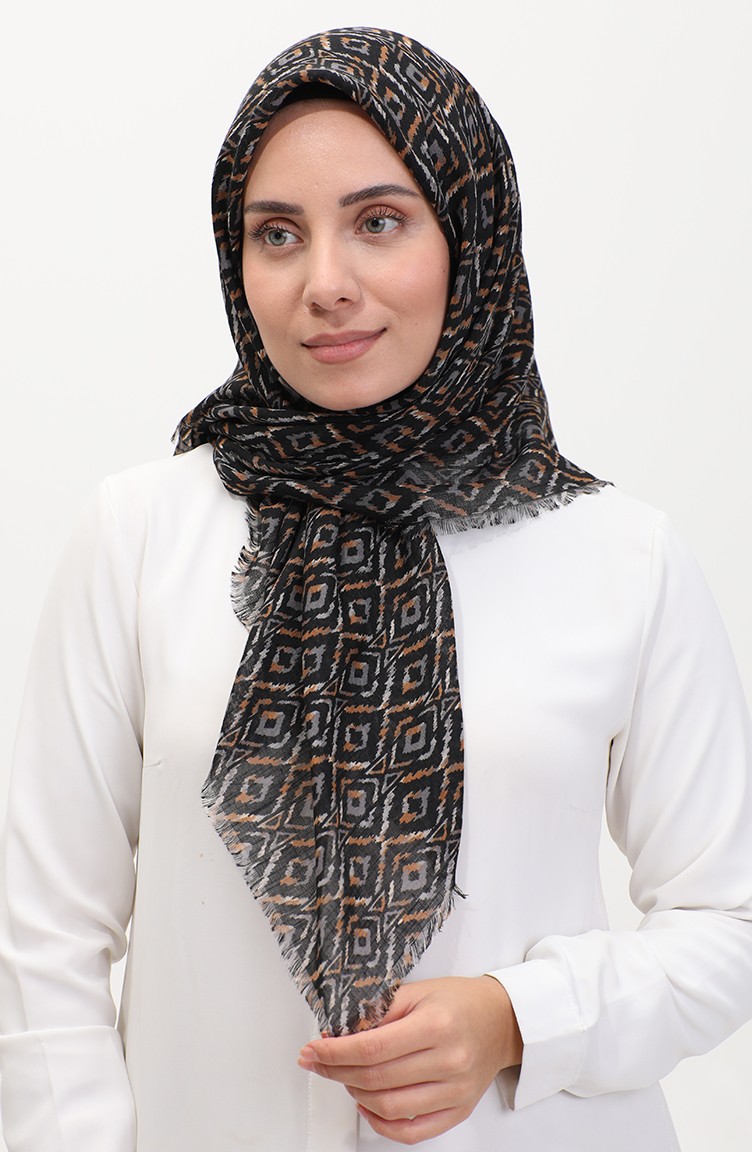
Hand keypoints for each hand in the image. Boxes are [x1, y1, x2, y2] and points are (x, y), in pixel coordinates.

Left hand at [298, 975, 521, 1144]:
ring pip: (389, 1107)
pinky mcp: (458, 1110)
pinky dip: (382, 1125)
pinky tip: (367, 1107)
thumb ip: (380, 1009)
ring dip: (355, 1095)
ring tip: (343, 1078)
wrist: (503, 1020)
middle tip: (318, 1061)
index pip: (371, 1049)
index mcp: (435, 1025)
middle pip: (376, 1079)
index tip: (313, 1050)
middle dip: (337, 1072)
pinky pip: (413, 1131)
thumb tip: (339, 1031)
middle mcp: (448, 1060)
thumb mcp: (418, 991)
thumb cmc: (459, 1001)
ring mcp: (455, 1090)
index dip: (334, 1053)